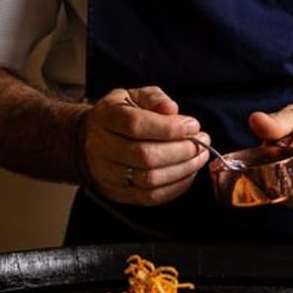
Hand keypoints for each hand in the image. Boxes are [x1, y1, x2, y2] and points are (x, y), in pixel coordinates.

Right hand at [80, 86, 209, 205]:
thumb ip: (154, 98)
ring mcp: (107, 174)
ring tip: (200, 156)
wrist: (89, 141)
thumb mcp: (133, 95)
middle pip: (145, 156)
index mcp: (105, 118)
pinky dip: (176, 187)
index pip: (136, 125)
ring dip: (183, 169)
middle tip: (203, 141)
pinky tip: (189, 172)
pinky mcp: (117, 193)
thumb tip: (172, 109)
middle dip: (182, 150)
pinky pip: (150, 197)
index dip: (169, 128)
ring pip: (149, 180)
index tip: (193, 125)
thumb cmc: (119, 115)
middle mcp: (101, 147)